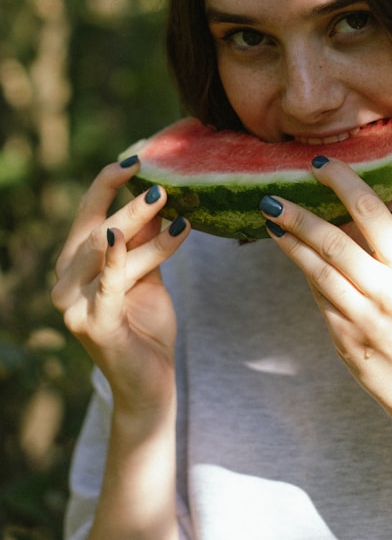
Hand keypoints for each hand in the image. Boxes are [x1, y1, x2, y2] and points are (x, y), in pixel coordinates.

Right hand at [52, 160, 189, 415]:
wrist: (150, 381)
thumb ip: (146, 238)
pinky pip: (108, 288)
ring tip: (177, 213)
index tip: (138, 157)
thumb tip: (157, 191)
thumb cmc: (146, 324)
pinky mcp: (93, 327)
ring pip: (109, 254)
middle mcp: (65, 282)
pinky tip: (126, 241)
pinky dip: (119, 262)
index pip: (87, 213)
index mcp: (74, 264)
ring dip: (145, 233)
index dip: (108, 182)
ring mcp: (74, 307)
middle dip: (130, 206)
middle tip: (164, 186)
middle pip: (96, 230)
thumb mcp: (148, 271)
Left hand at [261, 158, 391, 433]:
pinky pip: (319, 298)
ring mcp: (362, 318)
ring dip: (290, 243)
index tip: (318, 164)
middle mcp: (386, 290)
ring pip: (316, 271)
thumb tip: (344, 210)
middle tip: (272, 197)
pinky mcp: (344, 339)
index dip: (341, 182)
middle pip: (333, 241)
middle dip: (298, 216)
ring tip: (271, 221)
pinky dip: (306, 274)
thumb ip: (384, 249)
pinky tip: (294, 256)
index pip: (371, 210)